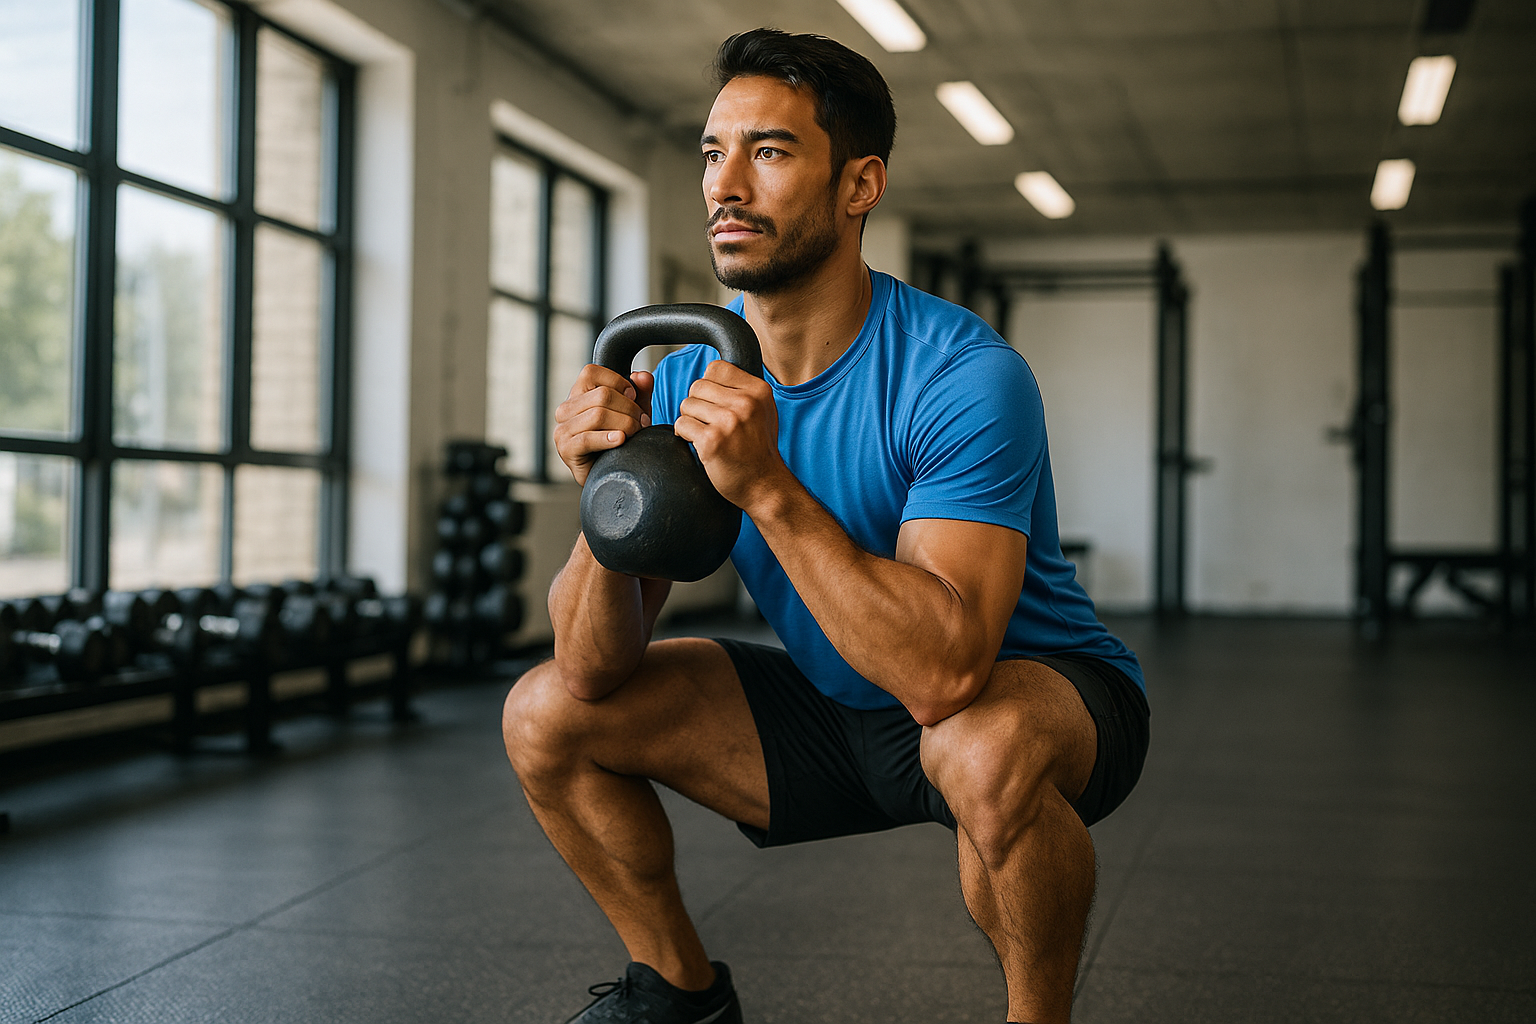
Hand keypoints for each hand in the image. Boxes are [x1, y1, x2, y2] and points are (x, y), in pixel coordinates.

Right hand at [552, 365, 652, 485]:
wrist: (610, 474)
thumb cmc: (619, 440)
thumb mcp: (632, 412)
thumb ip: (639, 392)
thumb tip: (643, 376)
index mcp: (577, 395)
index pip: (591, 372)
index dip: (618, 381)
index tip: (633, 396)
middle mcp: (566, 409)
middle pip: (602, 395)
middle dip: (629, 408)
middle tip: (643, 422)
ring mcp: (563, 429)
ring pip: (598, 414)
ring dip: (625, 424)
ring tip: (635, 434)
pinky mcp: (566, 449)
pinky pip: (587, 439)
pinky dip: (607, 439)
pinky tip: (620, 440)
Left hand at [673, 360, 785, 512]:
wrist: (764, 485)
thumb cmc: (759, 449)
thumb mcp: (763, 410)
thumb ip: (742, 389)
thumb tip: (711, 372)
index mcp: (758, 390)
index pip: (716, 368)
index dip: (709, 386)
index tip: (714, 404)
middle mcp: (745, 403)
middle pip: (697, 386)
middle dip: (697, 404)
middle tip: (708, 422)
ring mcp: (729, 422)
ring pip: (687, 405)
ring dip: (690, 420)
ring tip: (705, 434)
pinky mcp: (712, 441)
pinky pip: (681, 424)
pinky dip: (684, 435)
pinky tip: (699, 444)